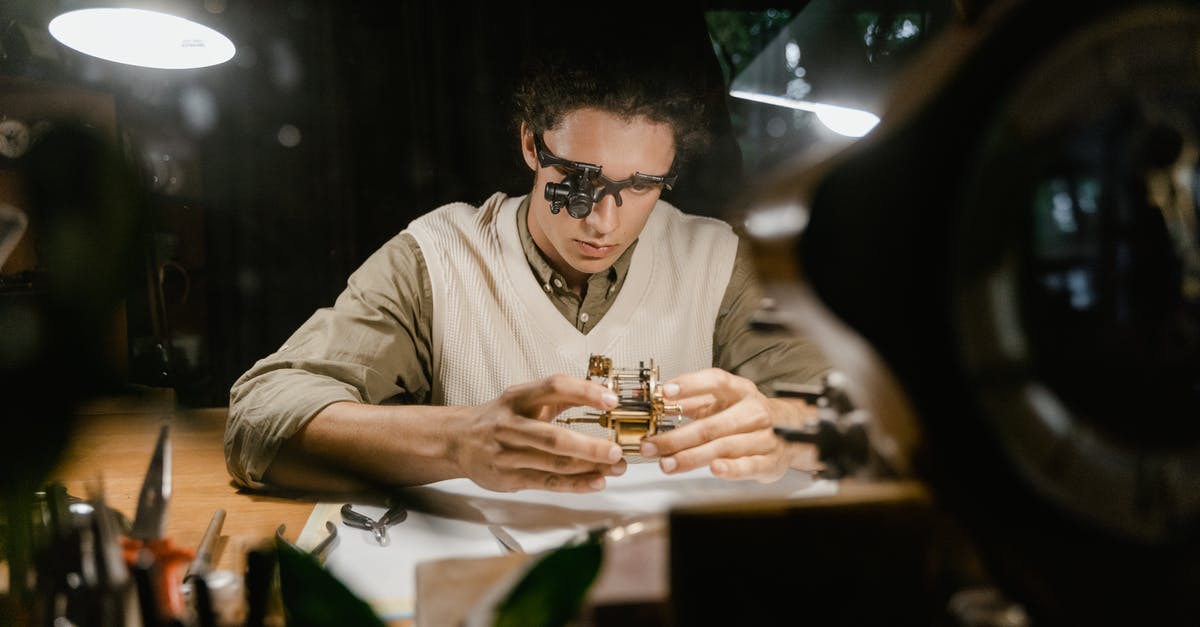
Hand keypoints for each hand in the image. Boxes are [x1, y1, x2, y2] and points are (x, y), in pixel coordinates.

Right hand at [453, 375, 627, 491]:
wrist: (457, 440)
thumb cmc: (498, 418)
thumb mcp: (523, 398)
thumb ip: (559, 396)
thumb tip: (602, 395)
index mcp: (517, 398)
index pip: (554, 387)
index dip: (584, 392)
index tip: (611, 400)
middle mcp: (510, 425)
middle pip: (554, 437)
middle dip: (589, 446)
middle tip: (616, 450)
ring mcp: (508, 454)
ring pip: (554, 464)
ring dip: (590, 468)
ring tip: (616, 466)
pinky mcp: (509, 478)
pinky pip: (547, 482)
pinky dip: (575, 484)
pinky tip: (595, 482)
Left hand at [638, 368, 819, 481]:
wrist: (793, 430)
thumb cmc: (751, 415)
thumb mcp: (725, 401)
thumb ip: (693, 401)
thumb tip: (660, 400)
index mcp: (741, 391)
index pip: (715, 382)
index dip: (690, 385)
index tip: (666, 393)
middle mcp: (753, 412)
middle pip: (711, 425)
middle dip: (676, 438)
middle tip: (652, 446)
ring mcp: (763, 437)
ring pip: (724, 447)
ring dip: (692, 457)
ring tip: (668, 463)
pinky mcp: (769, 461)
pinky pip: (749, 465)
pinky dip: (732, 469)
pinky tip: (714, 469)